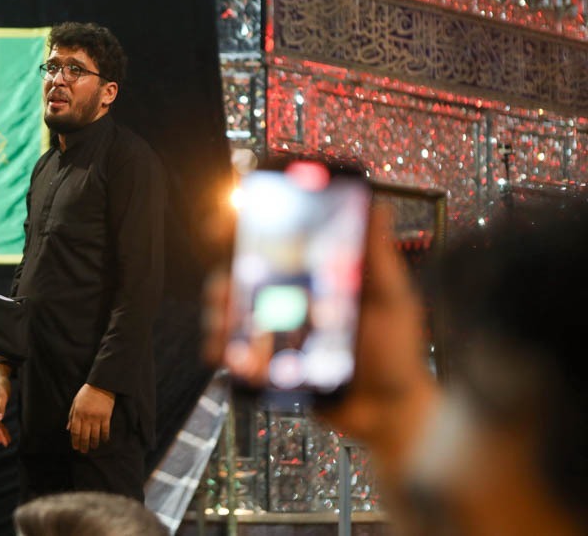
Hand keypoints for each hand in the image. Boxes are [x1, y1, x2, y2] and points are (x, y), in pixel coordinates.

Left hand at [67, 384, 114, 452]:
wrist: (101, 384)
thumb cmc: (86, 393)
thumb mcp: (75, 402)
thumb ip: (71, 416)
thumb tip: (68, 429)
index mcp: (78, 413)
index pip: (75, 431)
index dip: (75, 441)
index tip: (75, 447)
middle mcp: (87, 417)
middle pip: (84, 435)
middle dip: (84, 445)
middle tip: (84, 451)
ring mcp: (97, 417)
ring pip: (95, 435)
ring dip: (94, 443)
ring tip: (93, 447)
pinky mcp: (106, 416)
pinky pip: (105, 430)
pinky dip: (104, 437)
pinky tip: (103, 440)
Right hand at [203, 204, 437, 477]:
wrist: (389, 412)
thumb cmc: (397, 354)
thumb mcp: (392, 300)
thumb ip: (379, 257)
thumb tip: (376, 204)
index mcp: (314, 275)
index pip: (274, 242)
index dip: (245, 227)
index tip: (227, 224)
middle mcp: (289, 298)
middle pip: (240, 276)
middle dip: (223, 279)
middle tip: (226, 289)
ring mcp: (275, 331)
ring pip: (229, 313)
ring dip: (219, 317)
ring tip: (226, 329)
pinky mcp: (266, 364)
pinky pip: (234, 353)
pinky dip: (223, 352)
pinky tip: (227, 357)